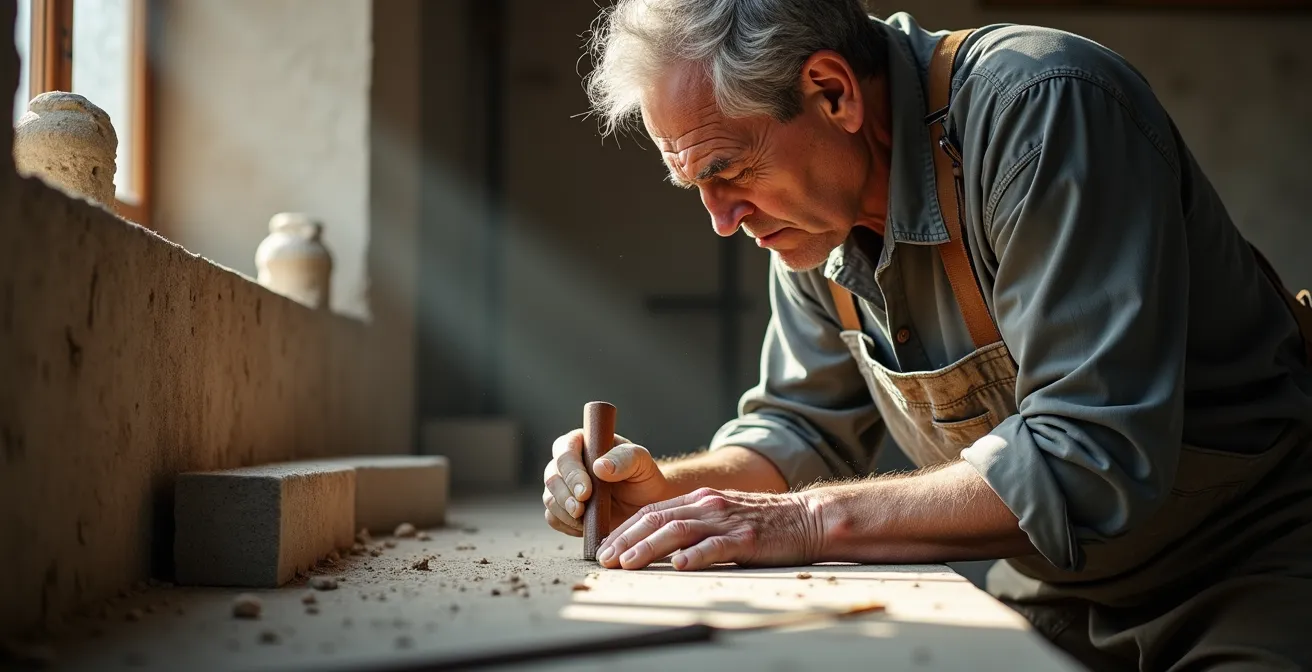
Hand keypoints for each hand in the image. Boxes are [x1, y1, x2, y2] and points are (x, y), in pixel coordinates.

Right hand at [541, 429, 672, 536]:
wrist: (645, 506)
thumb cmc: (643, 478)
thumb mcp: (642, 462)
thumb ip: (624, 458)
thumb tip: (599, 466)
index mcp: (583, 443)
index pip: (565, 451)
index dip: (571, 472)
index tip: (585, 491)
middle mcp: (568, 464)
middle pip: (552, 476)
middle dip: (564, 495)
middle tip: (580, 509)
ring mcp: (563, 488)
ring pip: (549, 498)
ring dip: (563, 511)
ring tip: (583, 520)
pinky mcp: (564, 510)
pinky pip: (553, 518)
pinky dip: (565, 525)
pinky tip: (583, 527)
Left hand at [596, 487, 822, 570]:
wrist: (807, 519)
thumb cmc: (763, 523)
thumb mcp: (723, 515)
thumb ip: (695, 524)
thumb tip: (661, 546)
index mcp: (700, 499)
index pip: (652, 512)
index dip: (625, 529)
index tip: (605, 547)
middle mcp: (708, 505)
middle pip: (658, 519)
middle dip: (627, 538)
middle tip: (605, 558)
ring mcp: (726, 520)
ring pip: (678, 530)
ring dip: (649, 547)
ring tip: (628, 563)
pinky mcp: (746, 538)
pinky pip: (716, 546)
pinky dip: (694, 555)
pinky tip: (678, 565)